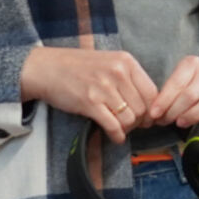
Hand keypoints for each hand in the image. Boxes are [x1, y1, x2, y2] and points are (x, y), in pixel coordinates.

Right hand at [21, 47, 161, 142]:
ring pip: (130, 118)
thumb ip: (128, 79)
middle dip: (139, 122)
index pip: (152, 92)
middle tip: (131, 125)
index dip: (152, 110)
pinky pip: (113, 125)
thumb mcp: (109, 62)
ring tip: (120, 128)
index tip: (147, 118)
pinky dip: (117, 136)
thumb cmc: (77, 67)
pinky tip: (115, 137)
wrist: (46, 68)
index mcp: (126, 62)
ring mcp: (103, 87)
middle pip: (142, 108)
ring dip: (127, 129)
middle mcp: (117, 73)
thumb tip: (148, 104)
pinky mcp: (89, 102)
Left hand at [145, 54, 198, 129]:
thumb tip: (154, 113)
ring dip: (192, 115)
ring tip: (180, 123)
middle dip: (174, 111)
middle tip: (164, 122)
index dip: (163, 101)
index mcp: (192, 64)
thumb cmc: (198, 82)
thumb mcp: (184, 78)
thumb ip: (171, 92)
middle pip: (189, 95)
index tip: (153, 114)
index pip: (176, 84)